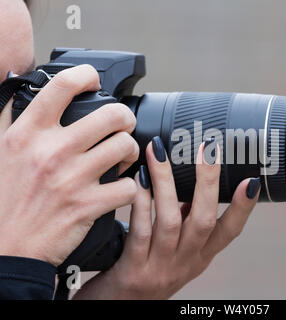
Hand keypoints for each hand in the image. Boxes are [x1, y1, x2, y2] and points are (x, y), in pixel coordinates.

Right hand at [0, 65, 137, 265]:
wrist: (5, 249)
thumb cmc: (4, 202)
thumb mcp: (0, 153)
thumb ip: (12, 119)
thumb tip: (19, 86)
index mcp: (27, 134)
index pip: (62, 86)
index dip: (87, 75)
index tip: (94, 82)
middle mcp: (50, 151)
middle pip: (111, 115)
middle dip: (125, 118)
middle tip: (122, 127)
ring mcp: (71, 179)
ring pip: (125, 146)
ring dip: (130, 152)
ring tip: (123, 158)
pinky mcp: (87, 206)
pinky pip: (128, 186)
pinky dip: (130, 187)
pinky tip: (120, 188)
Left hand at [74, 137, 259, 298]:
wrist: (120, 307)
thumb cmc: (149, 270)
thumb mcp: (177, 250)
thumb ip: (185, 220)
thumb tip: (189, 180)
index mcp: (201, 256)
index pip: (230, 231)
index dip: (243, 207)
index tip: (252, 180)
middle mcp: (186, 262)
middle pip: (204, 221)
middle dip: (208, 182)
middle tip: (208, 148)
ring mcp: (161, 268)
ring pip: (170, 220)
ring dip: (165, 182)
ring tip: (158, 151)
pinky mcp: (134, 270)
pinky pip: (139, 231)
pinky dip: (141, 202)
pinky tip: (136, 179)